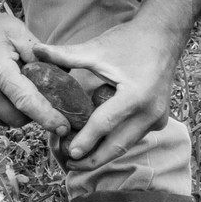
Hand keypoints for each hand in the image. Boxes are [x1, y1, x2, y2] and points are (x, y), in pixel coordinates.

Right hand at [0, 0, 69, 130]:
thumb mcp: (12, 29)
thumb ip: (38, 53)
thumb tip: (62, 71)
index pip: (28, 103)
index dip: (49, 118)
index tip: (64, 128)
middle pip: (18, 120)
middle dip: (31, 113)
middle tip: (36, 93)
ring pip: (3, 120)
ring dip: (13, 111)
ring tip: (11, 85)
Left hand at [31, 0, 200, 170]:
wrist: (164, 36)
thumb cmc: (130, 41)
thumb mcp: (97, 49)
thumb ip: (66, 55)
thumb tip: (36, 51)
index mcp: (136, 95)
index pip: (105, 124)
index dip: (86, 140)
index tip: (69, 153)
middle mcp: (151, 111)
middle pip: (118, 145)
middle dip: (93, 159)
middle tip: (69, 164)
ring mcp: (158, 118)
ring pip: (126, 144)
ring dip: (103, 153)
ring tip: (78, 159)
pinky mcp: (159, 120)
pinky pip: (133, 136)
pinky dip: (115, 142)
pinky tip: (96, 145)